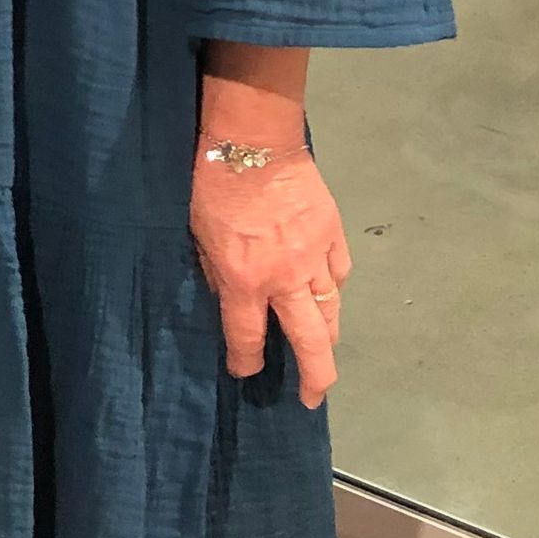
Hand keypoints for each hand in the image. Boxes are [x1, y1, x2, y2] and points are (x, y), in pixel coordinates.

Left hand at [190, 146, 351, 408]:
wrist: (253, 140)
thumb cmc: (212, 184)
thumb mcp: (198, 235)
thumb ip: (216, 273)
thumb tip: (229, 299)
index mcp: (244, 281)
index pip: (248, 338)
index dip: (246, 361)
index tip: (245, 371)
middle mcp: (285, 278)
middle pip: (311, 342)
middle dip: (314, 377)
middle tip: (312, 397)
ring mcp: (315, 257)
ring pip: (332, 311)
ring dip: (328, 337)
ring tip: (325, 354)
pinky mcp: (334, 234)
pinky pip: (340, 274)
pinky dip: (334, 288)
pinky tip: (328, 294)